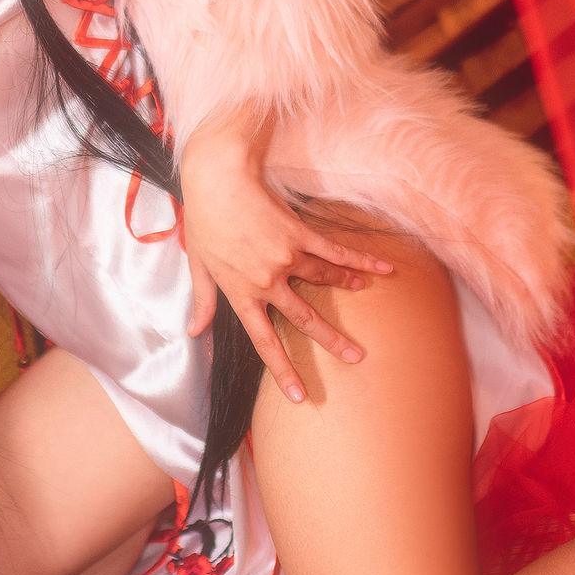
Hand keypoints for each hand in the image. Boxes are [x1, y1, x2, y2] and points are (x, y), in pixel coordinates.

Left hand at [178, 157, 393, 403]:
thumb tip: (194, 333)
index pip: (264, 340)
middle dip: (332, 340)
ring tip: (365, 293)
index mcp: (242, 293)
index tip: (300, 395)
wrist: (218, 179)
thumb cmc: (204, 220)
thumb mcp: (198, 265)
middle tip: (357, 356)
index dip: (283, 369)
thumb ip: (203, 302)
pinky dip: (358, 260)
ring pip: (324, 280)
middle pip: (305, 318)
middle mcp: (267, 281)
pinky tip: (381, 267)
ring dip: (347, 286)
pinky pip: (334, 251)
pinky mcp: (299, 234)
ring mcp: (285, 257)